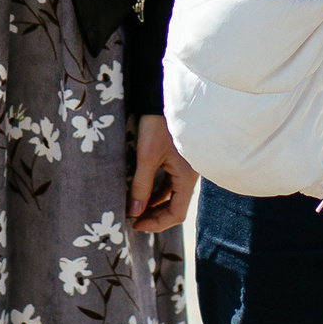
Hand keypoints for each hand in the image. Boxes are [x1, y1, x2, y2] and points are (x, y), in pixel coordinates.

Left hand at [128, 115, 197, 233]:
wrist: (162, 99)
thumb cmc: (158, 125)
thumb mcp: (146, 156)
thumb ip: (141, 185)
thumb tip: (135, 211)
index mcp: (187, 177)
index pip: (176, 213)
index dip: (156, 223)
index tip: (136, 224)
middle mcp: (189, 176)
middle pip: (175, 206)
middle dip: (154, 215)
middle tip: (133, 219)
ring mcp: (185, 168)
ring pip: (171, 195)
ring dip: (154, 203)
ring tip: (134, 207)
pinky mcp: (179, 160)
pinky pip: (169, 182)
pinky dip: (156, 191)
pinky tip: (142, 192)